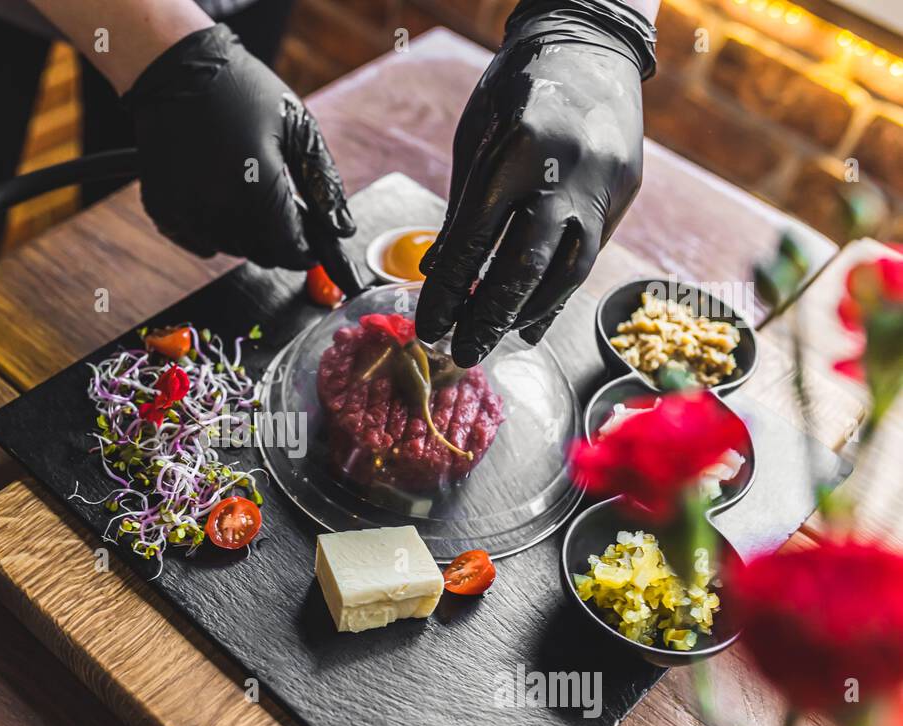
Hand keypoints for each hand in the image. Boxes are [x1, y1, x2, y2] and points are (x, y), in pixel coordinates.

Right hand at [123, 25, 363, 295]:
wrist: (178, 69)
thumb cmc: (243, 90)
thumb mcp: (298, 128)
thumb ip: (324, 184)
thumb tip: (343, 229)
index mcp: (259, 189)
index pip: (289, 249)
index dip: (304, 251)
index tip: (311, 244)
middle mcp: (220, 208)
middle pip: (259, 253)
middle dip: (275, 240)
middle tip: (279, 209)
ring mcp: (187, 211)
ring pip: (228, 248)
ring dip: (244, 233)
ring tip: (245, 192)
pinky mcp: (163, 208)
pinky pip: (196, 239)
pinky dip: (211, 229)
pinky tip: (217, 196)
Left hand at [416, 0, 656, 365]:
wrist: (590, 45)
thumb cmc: (518, 89)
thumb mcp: (476, 137)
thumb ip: (462, 207)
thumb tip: (436, 273)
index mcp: (515, 153)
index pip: (474, 243)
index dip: (448, 293)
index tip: (428, 327)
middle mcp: (565, 174)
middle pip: (523, 268)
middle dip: (487, 319)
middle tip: (461, 354)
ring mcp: (603, 186)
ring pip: (566, 273)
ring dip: (526, 316)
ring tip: (494, 342)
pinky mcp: (624, 193)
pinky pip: (588, 258)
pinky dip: (557, 296)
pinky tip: (531, 323)